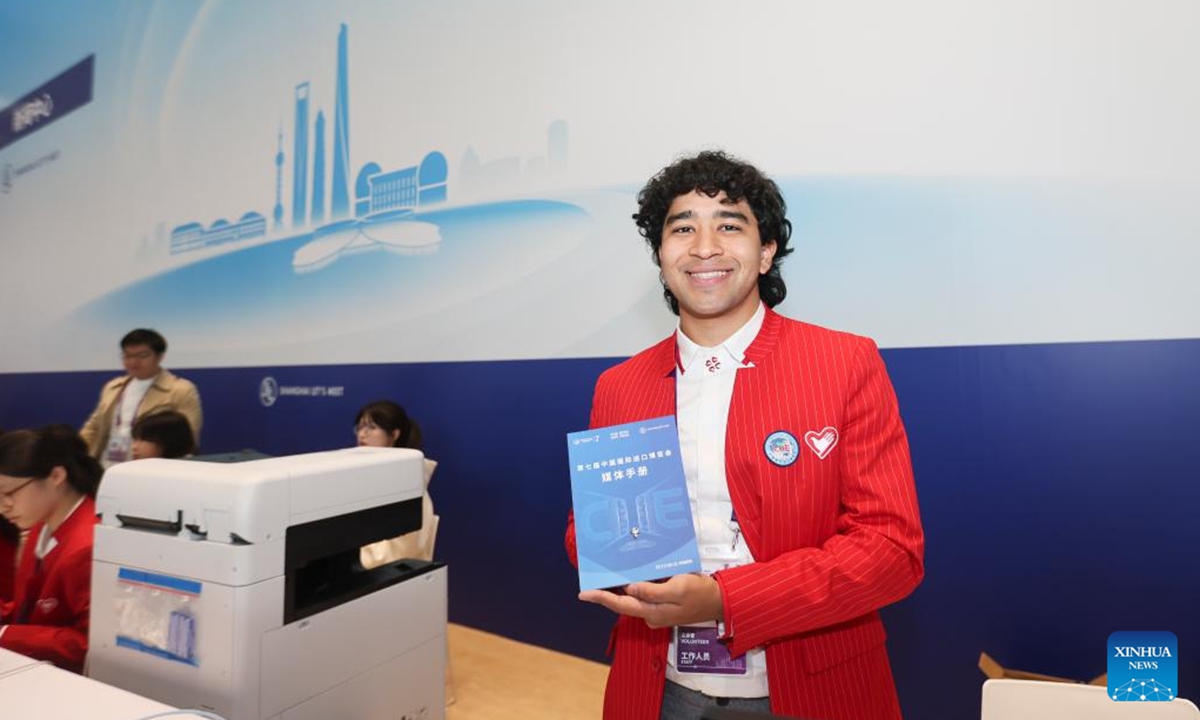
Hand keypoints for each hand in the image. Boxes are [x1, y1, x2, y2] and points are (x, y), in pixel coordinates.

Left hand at [578, 573, 723, 628]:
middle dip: (605, 593)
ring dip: (619, 588)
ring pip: (631, 599)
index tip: (583, 593)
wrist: (719, 601)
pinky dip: (634, 586)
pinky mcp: (662, 606)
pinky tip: (630, 575)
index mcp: (652, 612)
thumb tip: (630, 589)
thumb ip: (653, 591)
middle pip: (622, 603)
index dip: (601, 598)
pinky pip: (643, 596)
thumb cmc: (700, 593)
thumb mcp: (678, 589)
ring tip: (605, 576)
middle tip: (590, 581)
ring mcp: (656, 612)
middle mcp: (650, 615)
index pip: (620, 604)